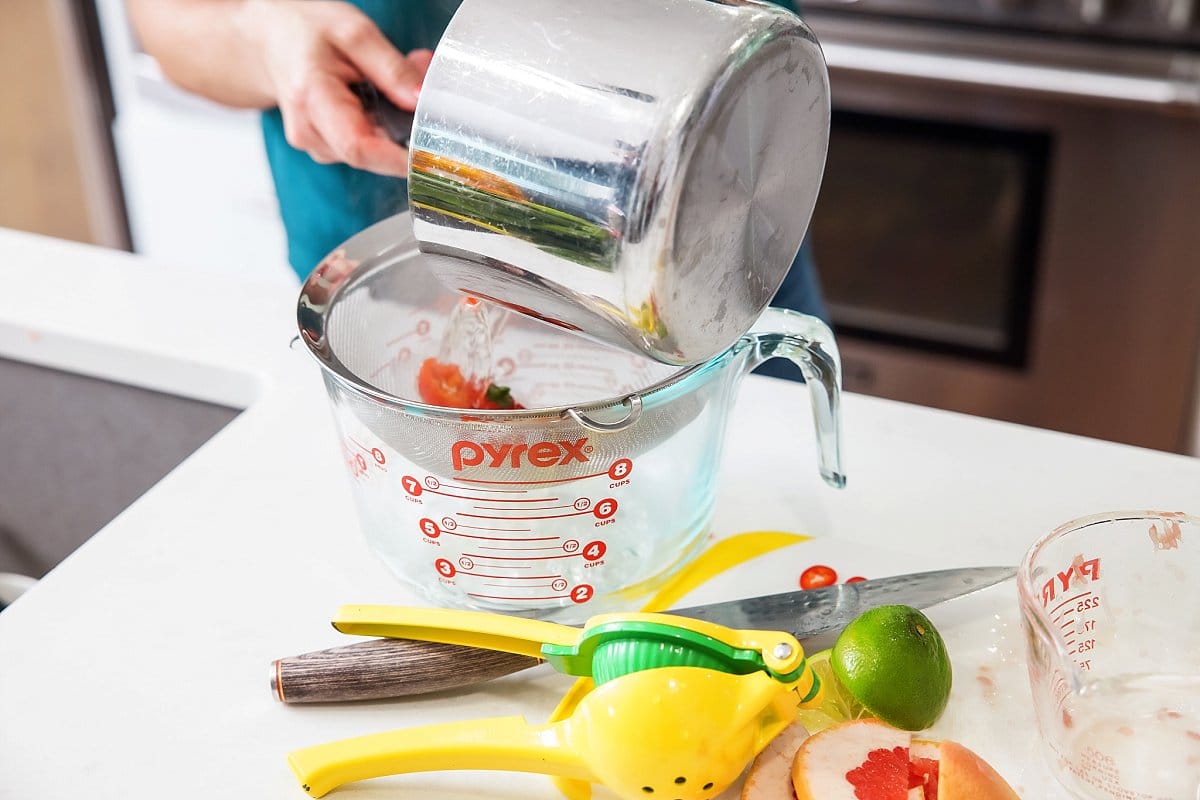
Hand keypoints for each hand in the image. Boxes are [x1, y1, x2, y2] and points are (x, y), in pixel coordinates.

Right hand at [241, 0, 433, 175]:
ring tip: (389, 86)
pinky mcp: (326, 148)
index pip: (359, 147)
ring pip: (372, 154)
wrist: (269, 40)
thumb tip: (423, 101)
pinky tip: (375, 99)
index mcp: (312, 98)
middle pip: (372, 155)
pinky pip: (364, 148)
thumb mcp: (354, 32)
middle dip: (404, 131)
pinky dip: (380, 127)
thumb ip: (392, 68)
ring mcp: (316, 145)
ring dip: (393, 126)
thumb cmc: (306, 32)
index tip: (431, 150)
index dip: (400, 157)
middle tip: (418, 93)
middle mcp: (309, 132)